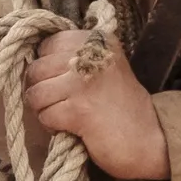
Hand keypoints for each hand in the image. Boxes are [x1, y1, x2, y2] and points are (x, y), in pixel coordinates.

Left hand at [23, 29, 167, 180]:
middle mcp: (89, 55)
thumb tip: (30, 61)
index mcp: (96, 41)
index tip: (64, 82)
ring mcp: (82, 82)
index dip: (48, 67)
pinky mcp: (78, 109)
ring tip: (69, 116)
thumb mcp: (104, 67)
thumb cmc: (123, 106)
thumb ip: (75, 57)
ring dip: (47, 110)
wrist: (151, 139)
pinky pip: (44, 115)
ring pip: (36, 93)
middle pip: (36, 69)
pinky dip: (53, 126)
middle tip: (65, 103)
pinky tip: (74, 127)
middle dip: (43, 90)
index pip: (48, 45)